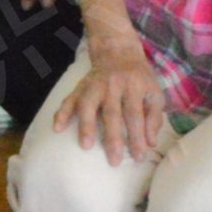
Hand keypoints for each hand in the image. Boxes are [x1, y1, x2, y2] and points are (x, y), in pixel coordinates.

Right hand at [54, 42, 165, 166]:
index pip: (135, 115)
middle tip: (114, 161)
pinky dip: (62, 112)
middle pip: (112, 113)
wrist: (118, 51)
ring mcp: (94, 85)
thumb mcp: (154, 92)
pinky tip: (57, 127)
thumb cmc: (139, 77)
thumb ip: (154, 117)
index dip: (137, 137)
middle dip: (113, 138)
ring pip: (88, 105)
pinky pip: (69, 99)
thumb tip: (150, 143)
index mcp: (134, 86)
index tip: (139, 157)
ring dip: (86, 125)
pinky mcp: (81, 85)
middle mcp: (113, 85)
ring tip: (85, 146)